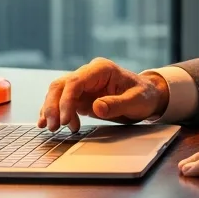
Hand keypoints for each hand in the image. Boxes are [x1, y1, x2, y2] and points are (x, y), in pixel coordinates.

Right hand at [37, 57, 167, 131]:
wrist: (148, 97)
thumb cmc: (144, 96)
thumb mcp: (136, 101)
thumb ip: (117, 104)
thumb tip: (96, 107)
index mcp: (102, 69)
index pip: (75, 81)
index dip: (66, 100)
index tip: (64, 119)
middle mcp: (89, 73)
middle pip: (61, 85)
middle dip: (53, 106)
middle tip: (53, 127)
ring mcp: (83, 84)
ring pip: (57, 92)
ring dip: (51, 110)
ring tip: (51, 128)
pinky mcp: (81, 96)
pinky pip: (61, 102)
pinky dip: (55, 112)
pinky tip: (50, 124)